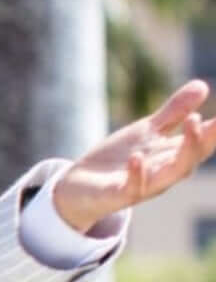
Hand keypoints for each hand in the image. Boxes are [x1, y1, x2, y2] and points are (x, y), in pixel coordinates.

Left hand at [53, 79, 215, 233]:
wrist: (79, 187)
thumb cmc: (117, 160)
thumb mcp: (146, 131)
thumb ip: (173, 113)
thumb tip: (202, 86)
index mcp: (171, 157)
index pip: (201, 144)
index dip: (215, 131)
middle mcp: (162, 174)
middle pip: (189, 160)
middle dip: (200, 140)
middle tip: (202, 118)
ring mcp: (142, 186)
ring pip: (168, 176)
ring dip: (181, 154)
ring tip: (191, 123)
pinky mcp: (117, 195)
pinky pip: (132, 189)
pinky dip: (138, 174)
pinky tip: (138, 157)